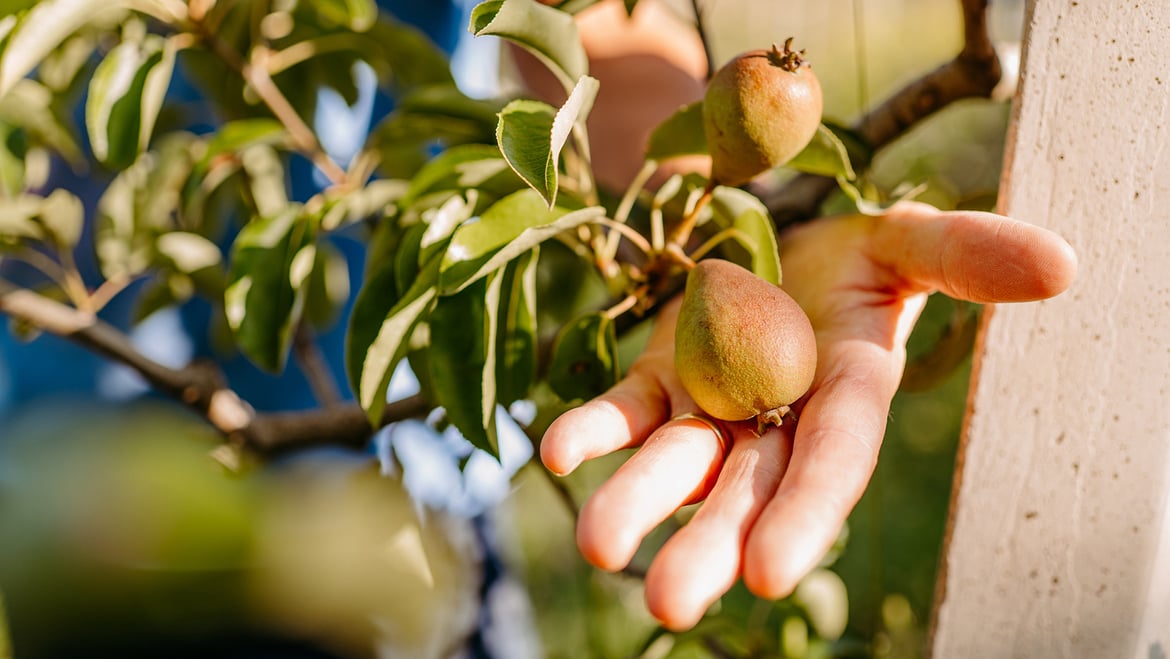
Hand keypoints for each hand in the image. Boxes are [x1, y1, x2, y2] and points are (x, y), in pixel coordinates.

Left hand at [539, 201, 1076, 629]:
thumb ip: (967, 255)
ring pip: (674, 464)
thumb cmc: (853, 254)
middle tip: (671, 602)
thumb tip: (1063, 266)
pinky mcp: (656, 379)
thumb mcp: (908, 242)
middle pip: (744, 491)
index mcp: (844, 394)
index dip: (805, 514)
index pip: (829, 464)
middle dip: (710, 544)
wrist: (774, 241)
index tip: (769, 576)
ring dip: (636, 502)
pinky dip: (591, 431)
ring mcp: (709, 406)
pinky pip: (622, 411)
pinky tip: (556, 450)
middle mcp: (775, 419)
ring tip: (599, 548)